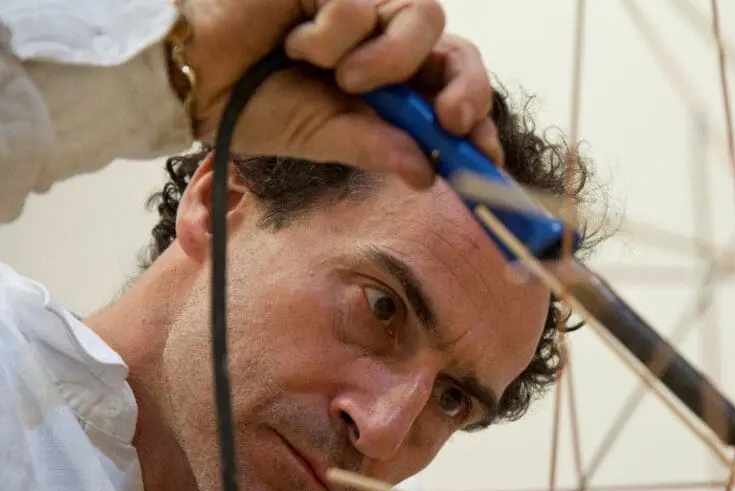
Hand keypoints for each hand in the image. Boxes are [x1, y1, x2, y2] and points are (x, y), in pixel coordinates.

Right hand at [174, 0, 500, 187]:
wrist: (193, 74)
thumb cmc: (253, 103)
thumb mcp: (324, 138)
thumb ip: (377, 148)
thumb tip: (426, 174)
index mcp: (392, 86)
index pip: (452, 93)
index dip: (477, 119)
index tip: (486, 155)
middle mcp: (387, 43)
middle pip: (459, 50)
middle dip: (466, 89)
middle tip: (449, 120)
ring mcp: (366, 6)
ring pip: (423, 18)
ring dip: (385, 60)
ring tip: (337, 76)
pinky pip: (364, 3)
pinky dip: (331, 34)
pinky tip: (294, 40)